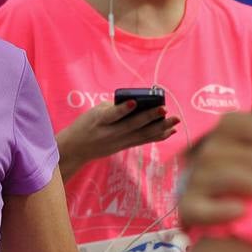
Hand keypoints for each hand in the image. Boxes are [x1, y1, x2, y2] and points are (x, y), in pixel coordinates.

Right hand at [59, 100, 178, 177]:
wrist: (76, 149)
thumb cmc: (86, 125)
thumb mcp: (95, 113)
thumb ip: (114, 106)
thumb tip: (139, 104)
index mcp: (100, 121)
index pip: (112, 115)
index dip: (123, 109)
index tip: (134, 102)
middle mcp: (111, 133)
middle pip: (133, 125)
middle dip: (150, 117)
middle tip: (164, 110)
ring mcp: (119, 142)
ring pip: (142, 134)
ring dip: (160, 127)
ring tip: (175, 121)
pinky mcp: (124, 146)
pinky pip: (143, 140)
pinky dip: (157, 135)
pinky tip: (170, 130)